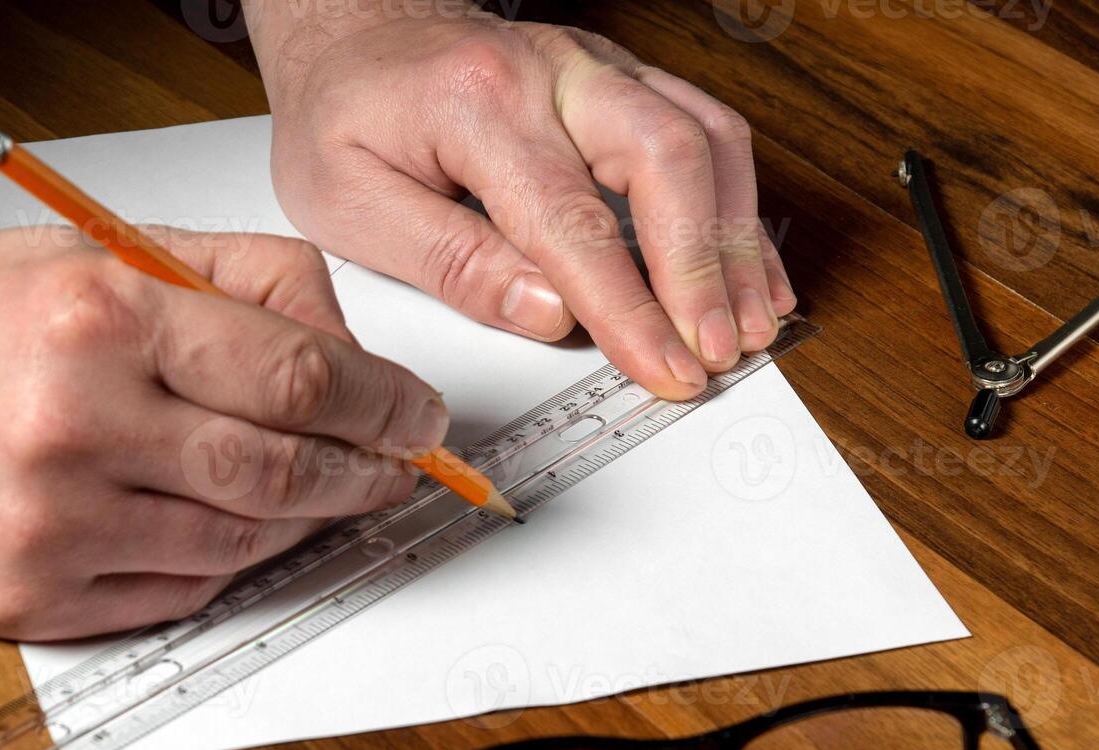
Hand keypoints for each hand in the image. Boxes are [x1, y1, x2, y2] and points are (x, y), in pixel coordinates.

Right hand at [0, 229, 446, 639]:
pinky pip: (180, 593)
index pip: (296, 374)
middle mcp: (74, 423)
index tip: (419, 416)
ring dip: (306, 520)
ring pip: (241, 542)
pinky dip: (233, 562)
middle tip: (400, 466)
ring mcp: (50, 525)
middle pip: (281, 470)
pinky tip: (248, 528)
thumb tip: (351, 351)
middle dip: (366, 473)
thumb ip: (245, 281)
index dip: (382, 403)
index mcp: (98, 316)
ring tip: (331, 492)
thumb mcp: (103, 252)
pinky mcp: (30, 599)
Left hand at [254, 3, 796, 399]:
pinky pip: (706, 129)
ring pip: (707, 137)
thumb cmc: (347, 113)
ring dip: (737, 239)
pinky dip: (737, 203)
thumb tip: (549, 315)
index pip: (573, 222)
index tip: (665, 367)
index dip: (629, 308)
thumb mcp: (352, 203)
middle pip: (668, 158)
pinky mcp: (620, 79)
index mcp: (478, 103)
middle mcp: (554, 72)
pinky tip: (748, 264)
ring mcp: (596, 68)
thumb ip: (454, 261)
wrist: (356, 31)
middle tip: (717, 350)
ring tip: (751, 321)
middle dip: (704, 269)